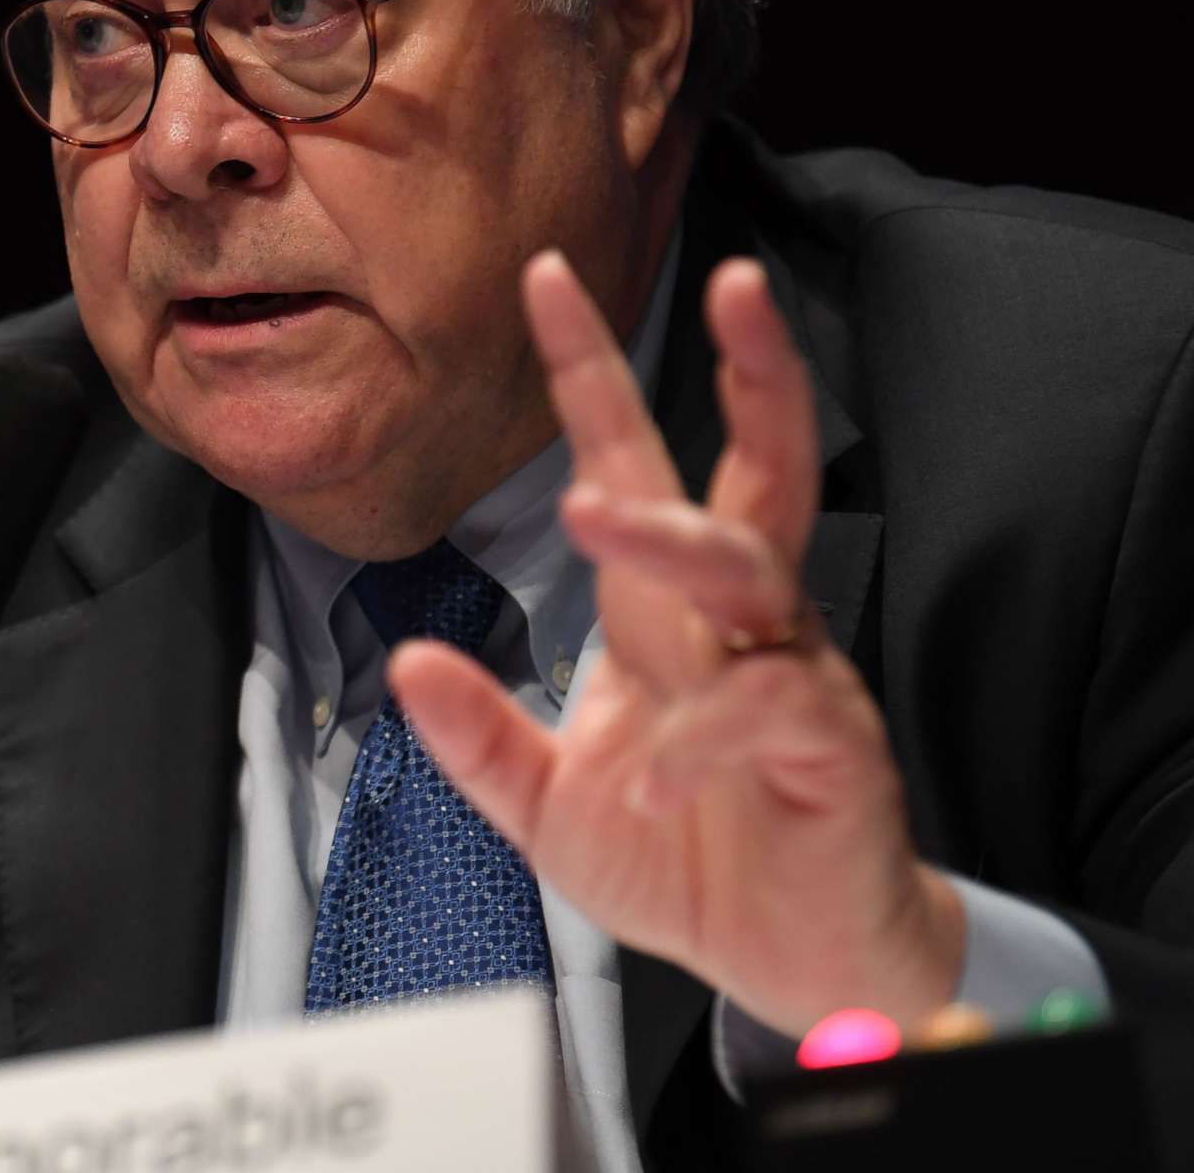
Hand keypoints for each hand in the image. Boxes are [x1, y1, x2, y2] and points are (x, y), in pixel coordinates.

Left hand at [389, 250, 962, 1037]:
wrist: (785, 962)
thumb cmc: (681, 857)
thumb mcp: (545, 804)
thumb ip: (478, 739)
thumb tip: (406, 665)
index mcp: (662, 612)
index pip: (627, 459)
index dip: (589, 370)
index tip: (546, 275)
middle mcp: (736, 620)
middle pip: (757, 467)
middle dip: (750, 371)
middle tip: (731, 283)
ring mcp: (793, 675)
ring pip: (753, 565)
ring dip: (670, 533)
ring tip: (592, 511)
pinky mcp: (833, 748)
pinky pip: (768, 711)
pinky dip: (694, 746)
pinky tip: (647, 789)